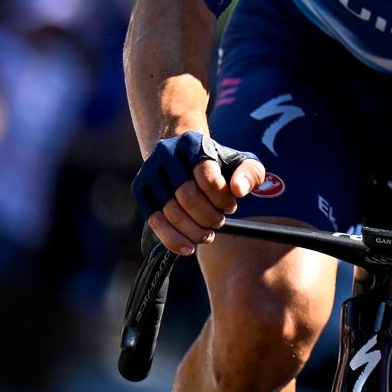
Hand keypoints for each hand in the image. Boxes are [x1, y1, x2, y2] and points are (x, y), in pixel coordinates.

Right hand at [132, 133, 265, 256]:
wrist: (184, 156)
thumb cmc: (218, 164)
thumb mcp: (241, 162)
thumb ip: (250, 174)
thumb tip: (239, 190)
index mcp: (194, 144)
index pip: (207, 176)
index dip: (222, 198)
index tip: (230, 206)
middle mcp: (167, 153)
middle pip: (187, 196)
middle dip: (208, 217)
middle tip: (219, 222)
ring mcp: (150, 171)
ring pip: (170, 211)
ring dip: (193, 231)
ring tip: (208, 234)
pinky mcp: (141, 189)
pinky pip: (154, 220)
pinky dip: (171, 239)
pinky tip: (188, 248)